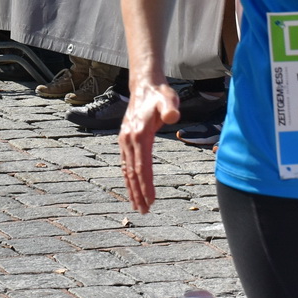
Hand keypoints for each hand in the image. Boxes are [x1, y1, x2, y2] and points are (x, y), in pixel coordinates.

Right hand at [119, 79, 181, 212]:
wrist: (145, 85)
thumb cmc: (160, 94)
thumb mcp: (169, 99)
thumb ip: (171, 108)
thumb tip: (172, 116)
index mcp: (139, 134)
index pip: (142, 166)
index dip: (146, 185)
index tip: (151, 201)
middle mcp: (128, 139)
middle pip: (132, 173)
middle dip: (138, 193)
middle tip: (144, 211)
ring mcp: (124, 140)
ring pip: (126, 170)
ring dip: (131, 189)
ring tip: (136, 206)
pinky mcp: (125, 140)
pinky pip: (125, 164)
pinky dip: (128, 178)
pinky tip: (131, 188)